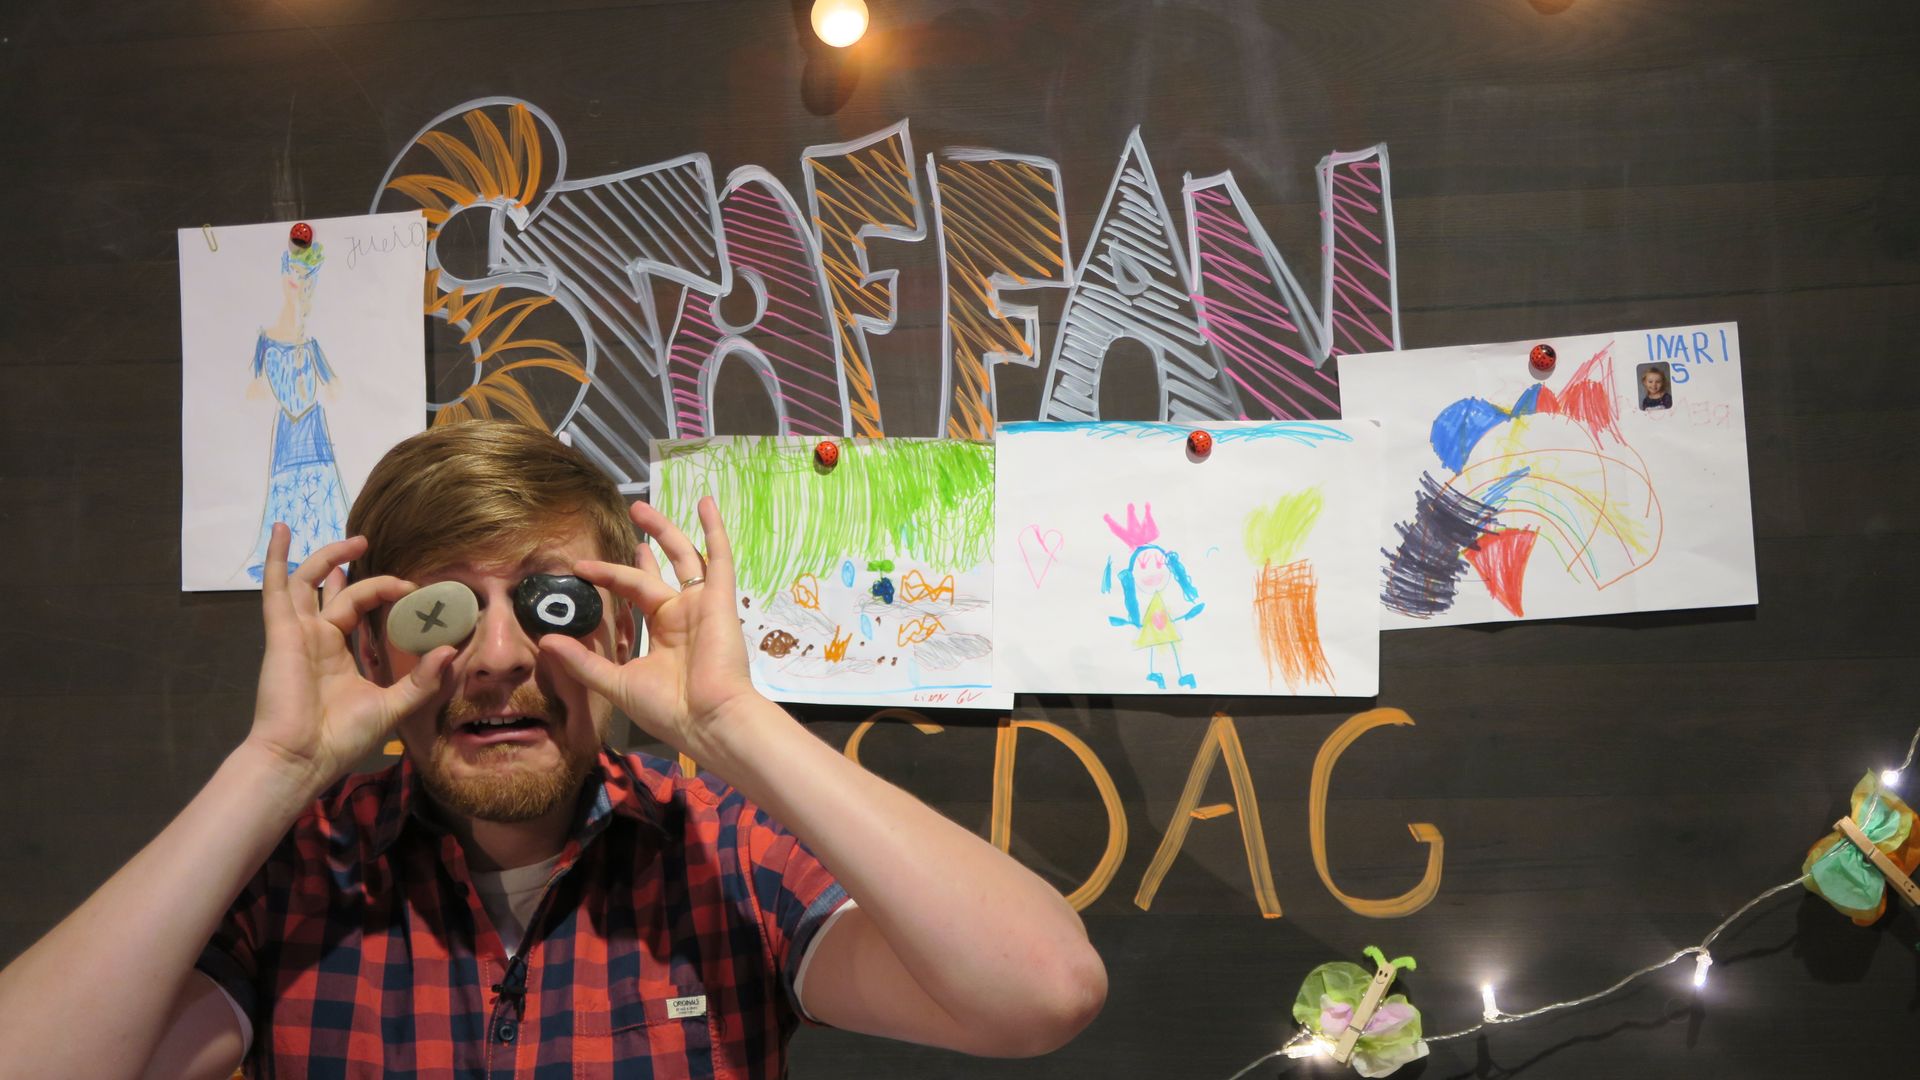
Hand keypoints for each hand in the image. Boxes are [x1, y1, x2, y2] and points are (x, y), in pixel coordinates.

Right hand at [245, 524, 453, 793]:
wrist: (303, 759)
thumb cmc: (342, 739)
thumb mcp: (393, 706)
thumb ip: (422, 679)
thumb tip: (450, 649)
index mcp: (336, 654)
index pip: (357, 609)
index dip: (382, 592)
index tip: (412, 589)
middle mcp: (316, 639)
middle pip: (333, 591)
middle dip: (353, 568)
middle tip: (373, 549)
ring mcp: (297, 634)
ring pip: (308, 582)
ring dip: (328, 556)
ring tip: (356, 540)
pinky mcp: (282, 634)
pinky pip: (277, 589)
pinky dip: (278, 559)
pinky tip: (282, 531)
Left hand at [541, 496, 760, 756]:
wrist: (708, 720)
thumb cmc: (668, 709)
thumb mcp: (616, 682)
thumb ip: (584, 661)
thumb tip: (545, 642)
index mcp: (663, 632)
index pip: (634, 593)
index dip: (610, 576)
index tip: (583, 567)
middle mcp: (682, 614)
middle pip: (659, 570)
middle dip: (644, 546)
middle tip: (629, 521)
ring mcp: (701, 604)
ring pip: (683, 556)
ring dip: (664, 530)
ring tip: (641, 507)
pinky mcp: (719, 600)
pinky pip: (718, 558)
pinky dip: (714, 530)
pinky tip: (705, 504)